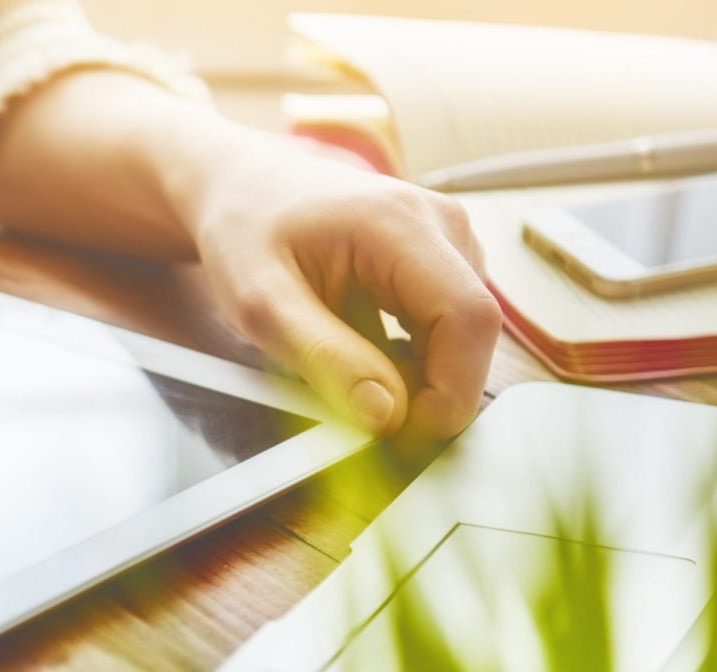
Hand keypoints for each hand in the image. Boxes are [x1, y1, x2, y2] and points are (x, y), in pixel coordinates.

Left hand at [185, 138, 501, 438]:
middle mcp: (441, 224)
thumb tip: (387, 415)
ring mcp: (448, 239)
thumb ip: (325, 359)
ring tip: (349, 369)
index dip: (449, 391)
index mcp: (400, 223)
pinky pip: (449, 328)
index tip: (402, 438)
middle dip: (430, 392)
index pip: (468, 319)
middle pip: (473, 333)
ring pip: (464, 336)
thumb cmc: (245, 232)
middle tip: (365, 421)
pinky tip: (364, 351)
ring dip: (418, 376)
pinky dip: (413, 359)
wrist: (243, 188)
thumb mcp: (260, 304)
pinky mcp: (443, 259)